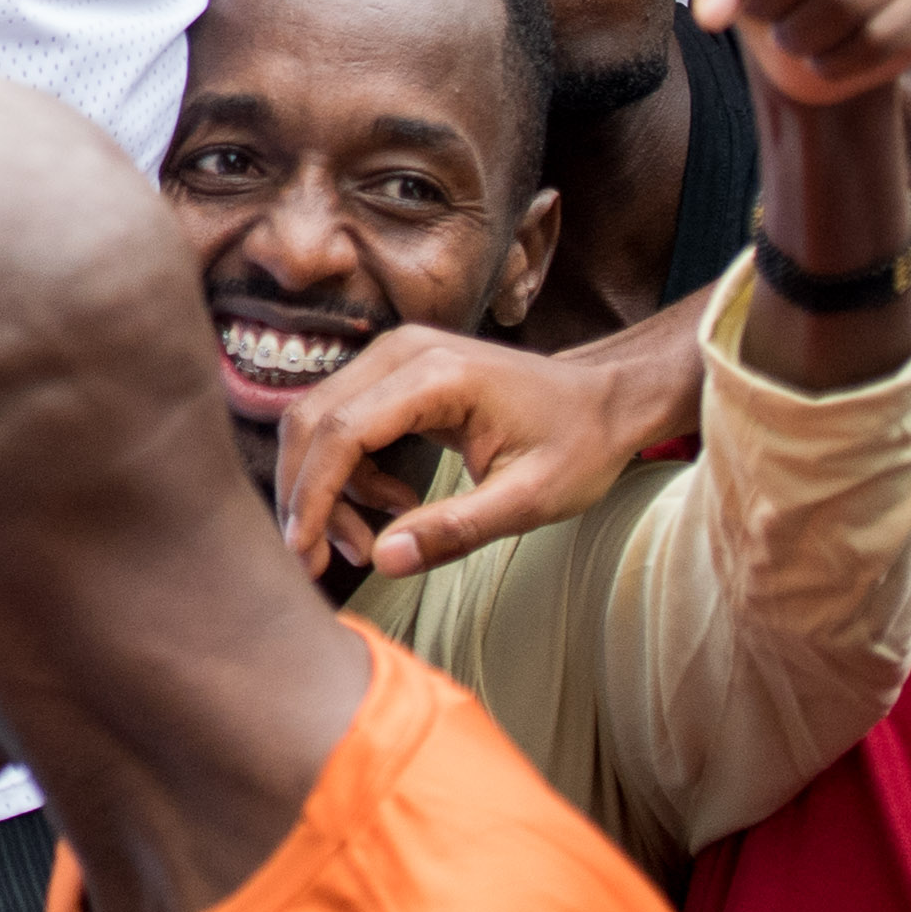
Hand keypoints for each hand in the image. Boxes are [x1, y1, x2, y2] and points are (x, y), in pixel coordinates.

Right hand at [274, 312, 698, 583]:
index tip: (304, 551)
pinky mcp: (394, 372)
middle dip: (307, 496)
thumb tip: (384, 560)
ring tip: (368, 540)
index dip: (313, 495)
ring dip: (326, 489)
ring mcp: (394, 355)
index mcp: (436, 375)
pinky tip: (393, 506)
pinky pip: (342, 422)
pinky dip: (348, 474)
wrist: (606, 398)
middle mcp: (401, 351)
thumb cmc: (578, 443)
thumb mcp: (530, 499)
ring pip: (319, 423)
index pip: (341, 431)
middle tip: (323, 558)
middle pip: (313, 421)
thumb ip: (456, 530)